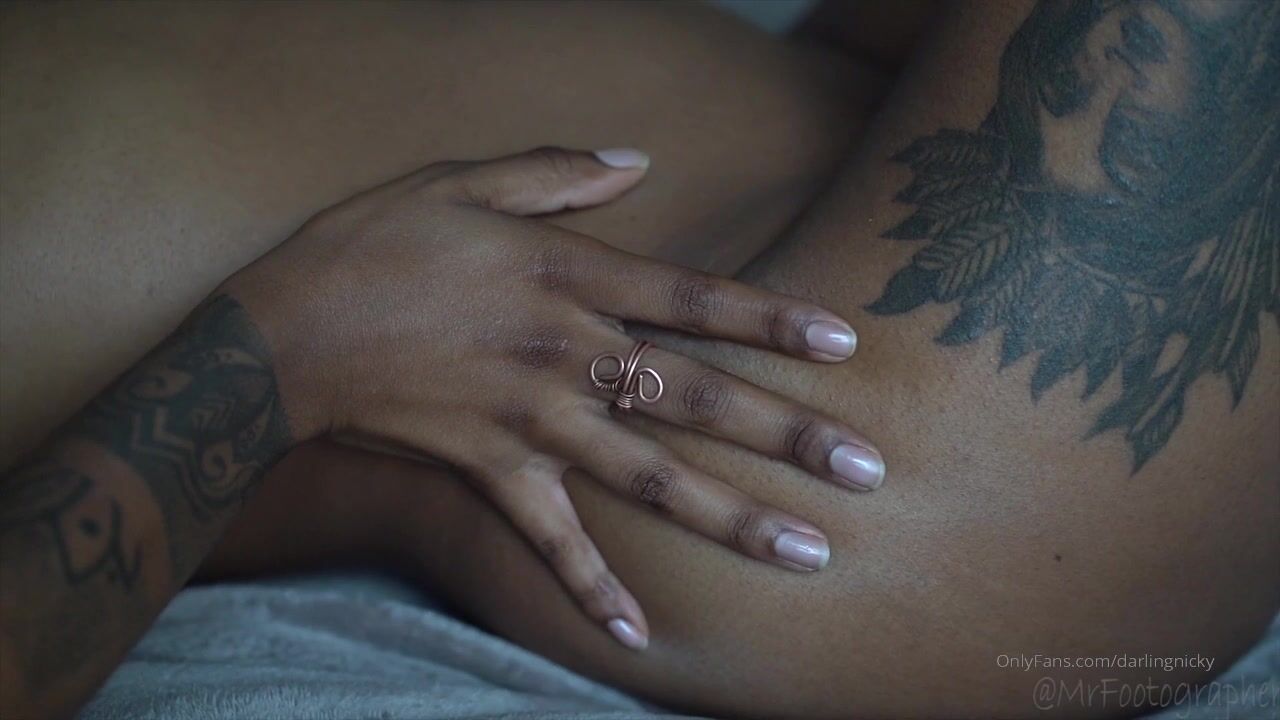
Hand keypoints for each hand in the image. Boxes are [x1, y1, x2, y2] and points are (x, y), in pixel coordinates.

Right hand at [221, 147, 884, 649]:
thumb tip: (636, 160)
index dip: (772, 318)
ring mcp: (532, 420)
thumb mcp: (462, 180)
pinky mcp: (491, 471)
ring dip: (731, 516)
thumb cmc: (375, 243)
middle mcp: (565, 353)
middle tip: (867, 470)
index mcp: (567, 275)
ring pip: (650, 476)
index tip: (845, 343)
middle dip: (787, 434)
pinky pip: (550, 538)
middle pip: (697, 398)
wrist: (282, 333)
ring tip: (808, 552)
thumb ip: (557, 172)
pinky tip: (639, 634)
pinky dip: (590, 587)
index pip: (694, 298)